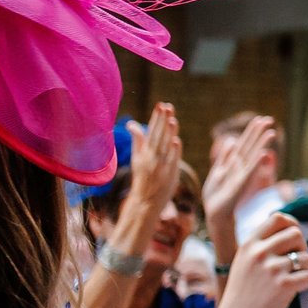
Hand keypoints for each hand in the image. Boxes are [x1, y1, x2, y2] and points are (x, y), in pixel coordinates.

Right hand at [114, 102, 182, 250]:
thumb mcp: (138, 159)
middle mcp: (151, 158)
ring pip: (164, 147)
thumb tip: (131, 124)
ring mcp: (160, 166)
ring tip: (172, 119)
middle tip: (166, 106)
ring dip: (168, 133)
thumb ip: (138, 141)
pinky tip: (176, 141)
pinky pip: (171, 161)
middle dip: (162, 121)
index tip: (161, 105)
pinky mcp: (169, 174)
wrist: (145, 202)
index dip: (156, 119)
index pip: (151, 132)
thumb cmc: (143, 179)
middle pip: (158, 136)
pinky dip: (173, 151)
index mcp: (143, 153)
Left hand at [204, 115, 277, 234]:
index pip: (244, 143)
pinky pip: (249, 172)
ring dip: (261, 144)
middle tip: (270, 119)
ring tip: (271, 132)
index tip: (261, 119)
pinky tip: (262, 153)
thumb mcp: (217, 171)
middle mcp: (240, 167)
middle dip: (258, 133)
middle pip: (250, 146)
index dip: (251, 131)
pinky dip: (256, 163)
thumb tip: (229, 140)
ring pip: (252, 156)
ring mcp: (241, 175)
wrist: (214, 213)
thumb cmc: (216, 195)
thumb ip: (224, 157)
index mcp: (233, 162)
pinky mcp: (240, 185)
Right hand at [212, 221, 307, 307]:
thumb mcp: (245, 260)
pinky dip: (305, 283)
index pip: (278, 218)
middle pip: (296, 234)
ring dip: (304, 268)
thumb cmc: (244, 290)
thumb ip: (263, 243)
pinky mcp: (283, 286)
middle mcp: (259, 253)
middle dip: (301, 247)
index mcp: (249, 244)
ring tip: (291, 278)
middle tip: (295, 262)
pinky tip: (292, 290)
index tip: (291, 241)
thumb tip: (292, 225)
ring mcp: (271, 269)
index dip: (291, 226)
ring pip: (305, 256)